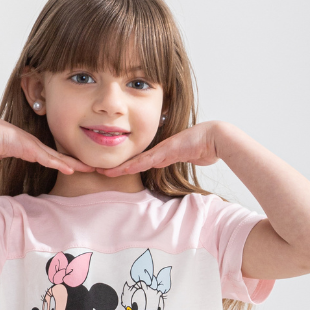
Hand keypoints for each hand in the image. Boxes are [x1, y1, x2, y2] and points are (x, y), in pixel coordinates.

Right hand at [0, 115, 93, 175]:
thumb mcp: (2, 151)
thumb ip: (6, 154)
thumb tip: (1, 156)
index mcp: (31, 147)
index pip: (53, 156)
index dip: (67, 161)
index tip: (80, 167)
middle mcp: (35, 146)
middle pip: (61, 156)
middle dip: (78, 162)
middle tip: (94, 166)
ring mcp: (34, 146)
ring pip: (58, 158)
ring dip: (74, 164)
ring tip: (90, 168)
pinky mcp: (30, 149)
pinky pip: (48, 160)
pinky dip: (60, 165)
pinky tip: (71, 170)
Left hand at [102, 120, 228, 177]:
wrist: (215, 137)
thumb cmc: (204, 146)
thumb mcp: (187, 157)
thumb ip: (180, 160)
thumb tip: (177, 161)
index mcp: (161, 153)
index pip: (137, 161)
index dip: (122, 166)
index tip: (108, 170)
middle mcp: (158, 151)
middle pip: (131, 160)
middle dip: (114, 166)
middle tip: (95, 169)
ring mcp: (161, 150)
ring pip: (135, 161)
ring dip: (119, 167)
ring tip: (101, 171)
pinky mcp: (166, 151)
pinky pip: (147, 160)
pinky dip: (134, 166)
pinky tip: (122, 169)